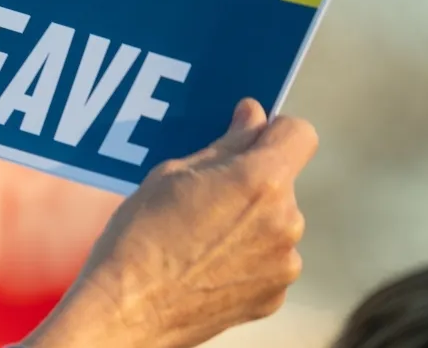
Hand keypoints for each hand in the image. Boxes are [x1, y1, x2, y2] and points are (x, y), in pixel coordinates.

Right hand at [23, 99, 316, 347]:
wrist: (128, 310)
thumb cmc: (140, 236)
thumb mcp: (172, 175)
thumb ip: (224, 145)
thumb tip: (253, 117)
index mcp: (260, 181)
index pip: (299, 133)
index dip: (273, 131)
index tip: (246, 138)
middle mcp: (286, 221)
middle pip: (282, 182)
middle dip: (251, 181)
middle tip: (202, 195)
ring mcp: (285, 263)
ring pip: (276, 222)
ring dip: (250, 221)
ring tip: (198, 236)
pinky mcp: (274, 295)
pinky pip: (269, 260)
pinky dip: (246, 257)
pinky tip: (205, 264)